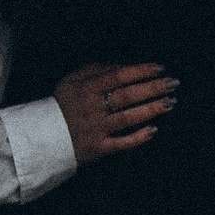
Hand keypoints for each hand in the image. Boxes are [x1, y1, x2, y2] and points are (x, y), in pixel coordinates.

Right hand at [52, 61, 179, 164]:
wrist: (42, 138)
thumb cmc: (60, 106)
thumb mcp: (70, 81)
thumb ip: (93, 70)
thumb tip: (119, 66)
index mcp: (86, 88)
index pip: (119, 76)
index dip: (141, 71)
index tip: (159, 68)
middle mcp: (93, 108)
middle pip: (128, 96)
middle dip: (153, 88)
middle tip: (173, 83)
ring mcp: (96, 129)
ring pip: (128, 118)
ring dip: (151, 109)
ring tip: (169, 102)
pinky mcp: (98, 148)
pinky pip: (122, 143)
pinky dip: (138, 137)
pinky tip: (153, 130)